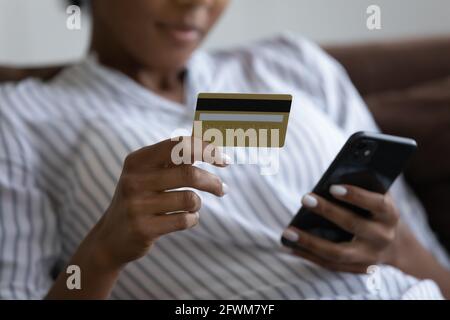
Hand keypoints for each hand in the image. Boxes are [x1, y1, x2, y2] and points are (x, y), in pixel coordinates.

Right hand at [88, 136, 228, 269]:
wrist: (112, 237)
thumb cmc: (141, 198)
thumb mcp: (150, 173)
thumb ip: (176, 156)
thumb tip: (208, 135)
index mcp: (138, 160)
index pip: (179, 145)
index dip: (206, 149)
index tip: (225, 159)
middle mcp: (135, 180)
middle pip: (189, 174)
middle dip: (212, 182)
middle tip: (223, 189)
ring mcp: (137, 205)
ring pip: (190, 199)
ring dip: (198, 204)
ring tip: (192, 207)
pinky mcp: (143, 228)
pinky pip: (184, 220)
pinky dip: (192, 219)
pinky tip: (184, 219)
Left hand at [282, 185, 400, 272]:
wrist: (395, 245)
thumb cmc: (375, 211)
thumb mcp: (377, 196)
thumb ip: (361, 186)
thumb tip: (331, 177)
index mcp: (389, 215)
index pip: (375, 204)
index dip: (356, 195)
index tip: (333, 187)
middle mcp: (382, 237)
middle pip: (353, 225)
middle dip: (328, 211)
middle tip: (305, 198)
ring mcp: (369, 257)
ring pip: (337, 252)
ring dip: (310, 242)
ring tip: (288, 231)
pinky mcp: (356, 269)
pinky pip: (329, 265)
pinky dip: (309, 255)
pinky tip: (291, 246)